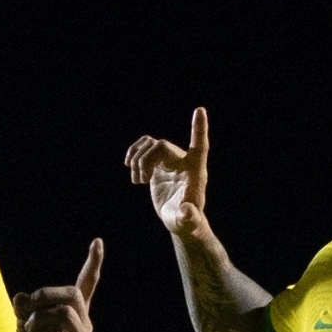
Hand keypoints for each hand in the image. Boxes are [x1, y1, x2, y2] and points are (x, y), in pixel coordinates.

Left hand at [14, 242, 101, 331]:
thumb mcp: (23, 327)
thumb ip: (23, 310)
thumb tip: (21, 296)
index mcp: (75, 313)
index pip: (87, 284)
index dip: (94, 263)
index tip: (98, 242)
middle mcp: (84, 324)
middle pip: (72, 294)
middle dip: (45, 294)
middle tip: (26, 307)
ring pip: (63, 314)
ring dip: (37, 319)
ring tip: (27, 330)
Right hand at [125, 107, 209, 239]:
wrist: (179, 219)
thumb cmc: (186, 220)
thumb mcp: (187, 221)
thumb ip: (188, 217)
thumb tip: (186, 212)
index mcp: (195, 171)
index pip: (200, 146)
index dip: (199, 129)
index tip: (200, 110)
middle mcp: (183, 161)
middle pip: (161, 146)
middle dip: (145, 161)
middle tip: (140, 181)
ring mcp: (169, 160)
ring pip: (150, 143)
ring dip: (138, 158)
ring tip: (137, 179)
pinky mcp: (157, 163)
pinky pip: (143, 147)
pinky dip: (133, 154)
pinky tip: (130, 168)